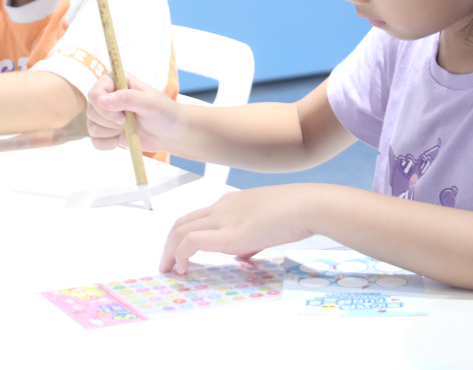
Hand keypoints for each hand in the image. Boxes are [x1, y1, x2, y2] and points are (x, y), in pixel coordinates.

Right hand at [86, 73, 182, 152]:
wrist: (170, 132)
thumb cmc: (163, 112)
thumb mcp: (148, 102)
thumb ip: (126, 98)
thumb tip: (100, 100)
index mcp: (115, 81)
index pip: (94, 93)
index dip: (104, 107)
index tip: (122, 115)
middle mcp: (106, 96)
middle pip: (90, 111)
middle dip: (110, 121)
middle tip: (128, 122)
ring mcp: (105, 115)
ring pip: (91, 127)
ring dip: (111, 132)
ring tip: (128, 128)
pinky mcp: (106, 132)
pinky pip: (95, 141)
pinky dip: (107, 144)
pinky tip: (120, 139)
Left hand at [160, 185, 313, 273]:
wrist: (307, 205)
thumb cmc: (295, 214)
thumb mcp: (266, 226)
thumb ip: (251, 240)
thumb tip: (242, 255)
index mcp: (230, 203)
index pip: (196, 217)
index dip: (183, 235)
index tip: (178, 253)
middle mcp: (221, 208)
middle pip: (182, 223)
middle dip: (169, 244)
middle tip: (166, 263)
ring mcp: (224, 219)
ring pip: (181, 231)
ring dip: (169, 252)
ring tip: (169, 269)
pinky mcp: (229, 234)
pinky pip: (192, 242)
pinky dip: (181, 255)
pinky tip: (184, 269)